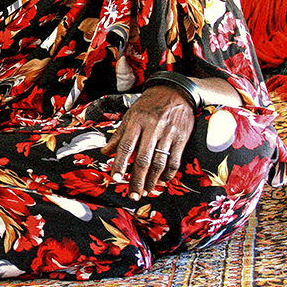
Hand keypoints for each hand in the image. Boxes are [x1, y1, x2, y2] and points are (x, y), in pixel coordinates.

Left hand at [102, 84, 194, 200]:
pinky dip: (168, 174)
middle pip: (143, 159)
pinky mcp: (182, 138)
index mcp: (136, 121)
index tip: (115, 178)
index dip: (119, 163)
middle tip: (133, 195)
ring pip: (159, 162)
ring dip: (152, 180)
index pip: (126, 146)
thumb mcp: (131, 115)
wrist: (176, 91)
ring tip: (145, 191)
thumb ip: (119, 135)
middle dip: (137, 179)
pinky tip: (161, 181)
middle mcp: (152, 128)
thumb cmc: (149, 105)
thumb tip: (104, 152)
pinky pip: (174, 160)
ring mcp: (168, 133)